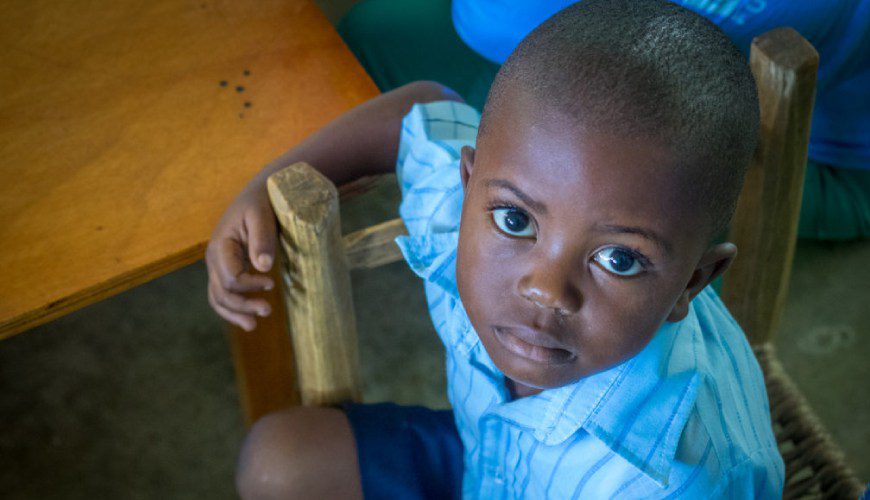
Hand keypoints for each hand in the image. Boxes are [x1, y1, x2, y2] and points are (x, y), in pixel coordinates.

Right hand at [206, 183, 276, 330]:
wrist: (260, 194)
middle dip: (242, 305)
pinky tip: (246, 319)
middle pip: (221, 291)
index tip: (271, 282)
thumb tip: (262, 266)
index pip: (229, 278)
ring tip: (254, 325)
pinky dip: (231, 309)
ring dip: (234, 312)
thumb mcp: (262, 215)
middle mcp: (214, 258)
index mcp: (221, 245)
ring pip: (217, 297)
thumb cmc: (262, 203)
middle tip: (268, 310)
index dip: (249, 285)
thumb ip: (262, 238)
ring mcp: (218, 265)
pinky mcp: (226, 268)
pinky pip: (221, 294)